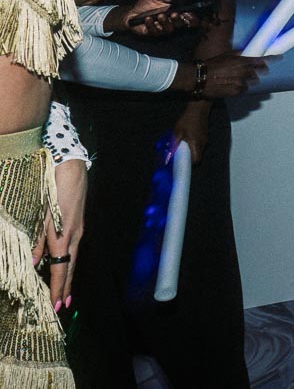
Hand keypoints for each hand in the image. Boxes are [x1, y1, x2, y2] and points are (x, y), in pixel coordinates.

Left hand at [32, 158, 85, 312]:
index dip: (58, 288)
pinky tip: (64, 264)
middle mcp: (74, 235)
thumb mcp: (41, 214)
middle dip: (66, 287)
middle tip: (63, 306)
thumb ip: (38, 240)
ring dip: (68, 276)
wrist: (71, 168)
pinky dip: (69, 261)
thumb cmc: (52, 189)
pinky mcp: (78, 223)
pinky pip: (73, 248)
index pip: (61, 268)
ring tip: (65, 292)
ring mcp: (78, 229)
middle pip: (70, 267)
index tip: (57, 305)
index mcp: (63, 236)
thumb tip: (34, 263)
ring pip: (72, 258)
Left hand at [110, 0, 198, 36]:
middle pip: (180, 26)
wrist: (133, 10)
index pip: (189, 20)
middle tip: (174, 14)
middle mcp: (171, 23)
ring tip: (160, 15)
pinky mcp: (152, 33)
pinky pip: (154, 32)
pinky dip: (151, 25)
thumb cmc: (147, 3)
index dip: (191, 19)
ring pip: (168, 30)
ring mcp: (162, 29)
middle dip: (178, 20)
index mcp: (177, 14)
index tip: (188, 14)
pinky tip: (148, 18)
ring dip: (165, 23)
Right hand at [171, 52, 267, 97]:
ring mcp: (242, 82)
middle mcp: (245, 72)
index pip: (263, 60)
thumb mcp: (226, 55)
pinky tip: (233, 84)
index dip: (273, 58)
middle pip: (260, 72)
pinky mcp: (237, 91)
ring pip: (253, 82)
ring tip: (237, 78)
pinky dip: (242, 87)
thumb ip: (239, 53)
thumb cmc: (212, 65)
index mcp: (243, 61)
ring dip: (249, 80)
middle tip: (250, 71)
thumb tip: (246, 52)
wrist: (201, 78)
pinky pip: (245, 90)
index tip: (280, 57)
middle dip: (258, 71)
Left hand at [173, 103, 209, 162]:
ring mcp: (205, 139)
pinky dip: (194, 145)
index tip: (183, 164)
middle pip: (198, 156)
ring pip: (199, 150)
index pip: (196, 160)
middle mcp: (202, 143)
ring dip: (192, 151)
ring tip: (183, 147)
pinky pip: (200, 144)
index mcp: (196, 144)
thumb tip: (168, 155)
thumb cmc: (187, 120)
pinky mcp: (205, 135)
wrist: (198, 109)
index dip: (190, 164)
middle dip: (190, 158)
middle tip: (181, 156)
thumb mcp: (178, 132)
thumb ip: (174, 145)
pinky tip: (188, 140)